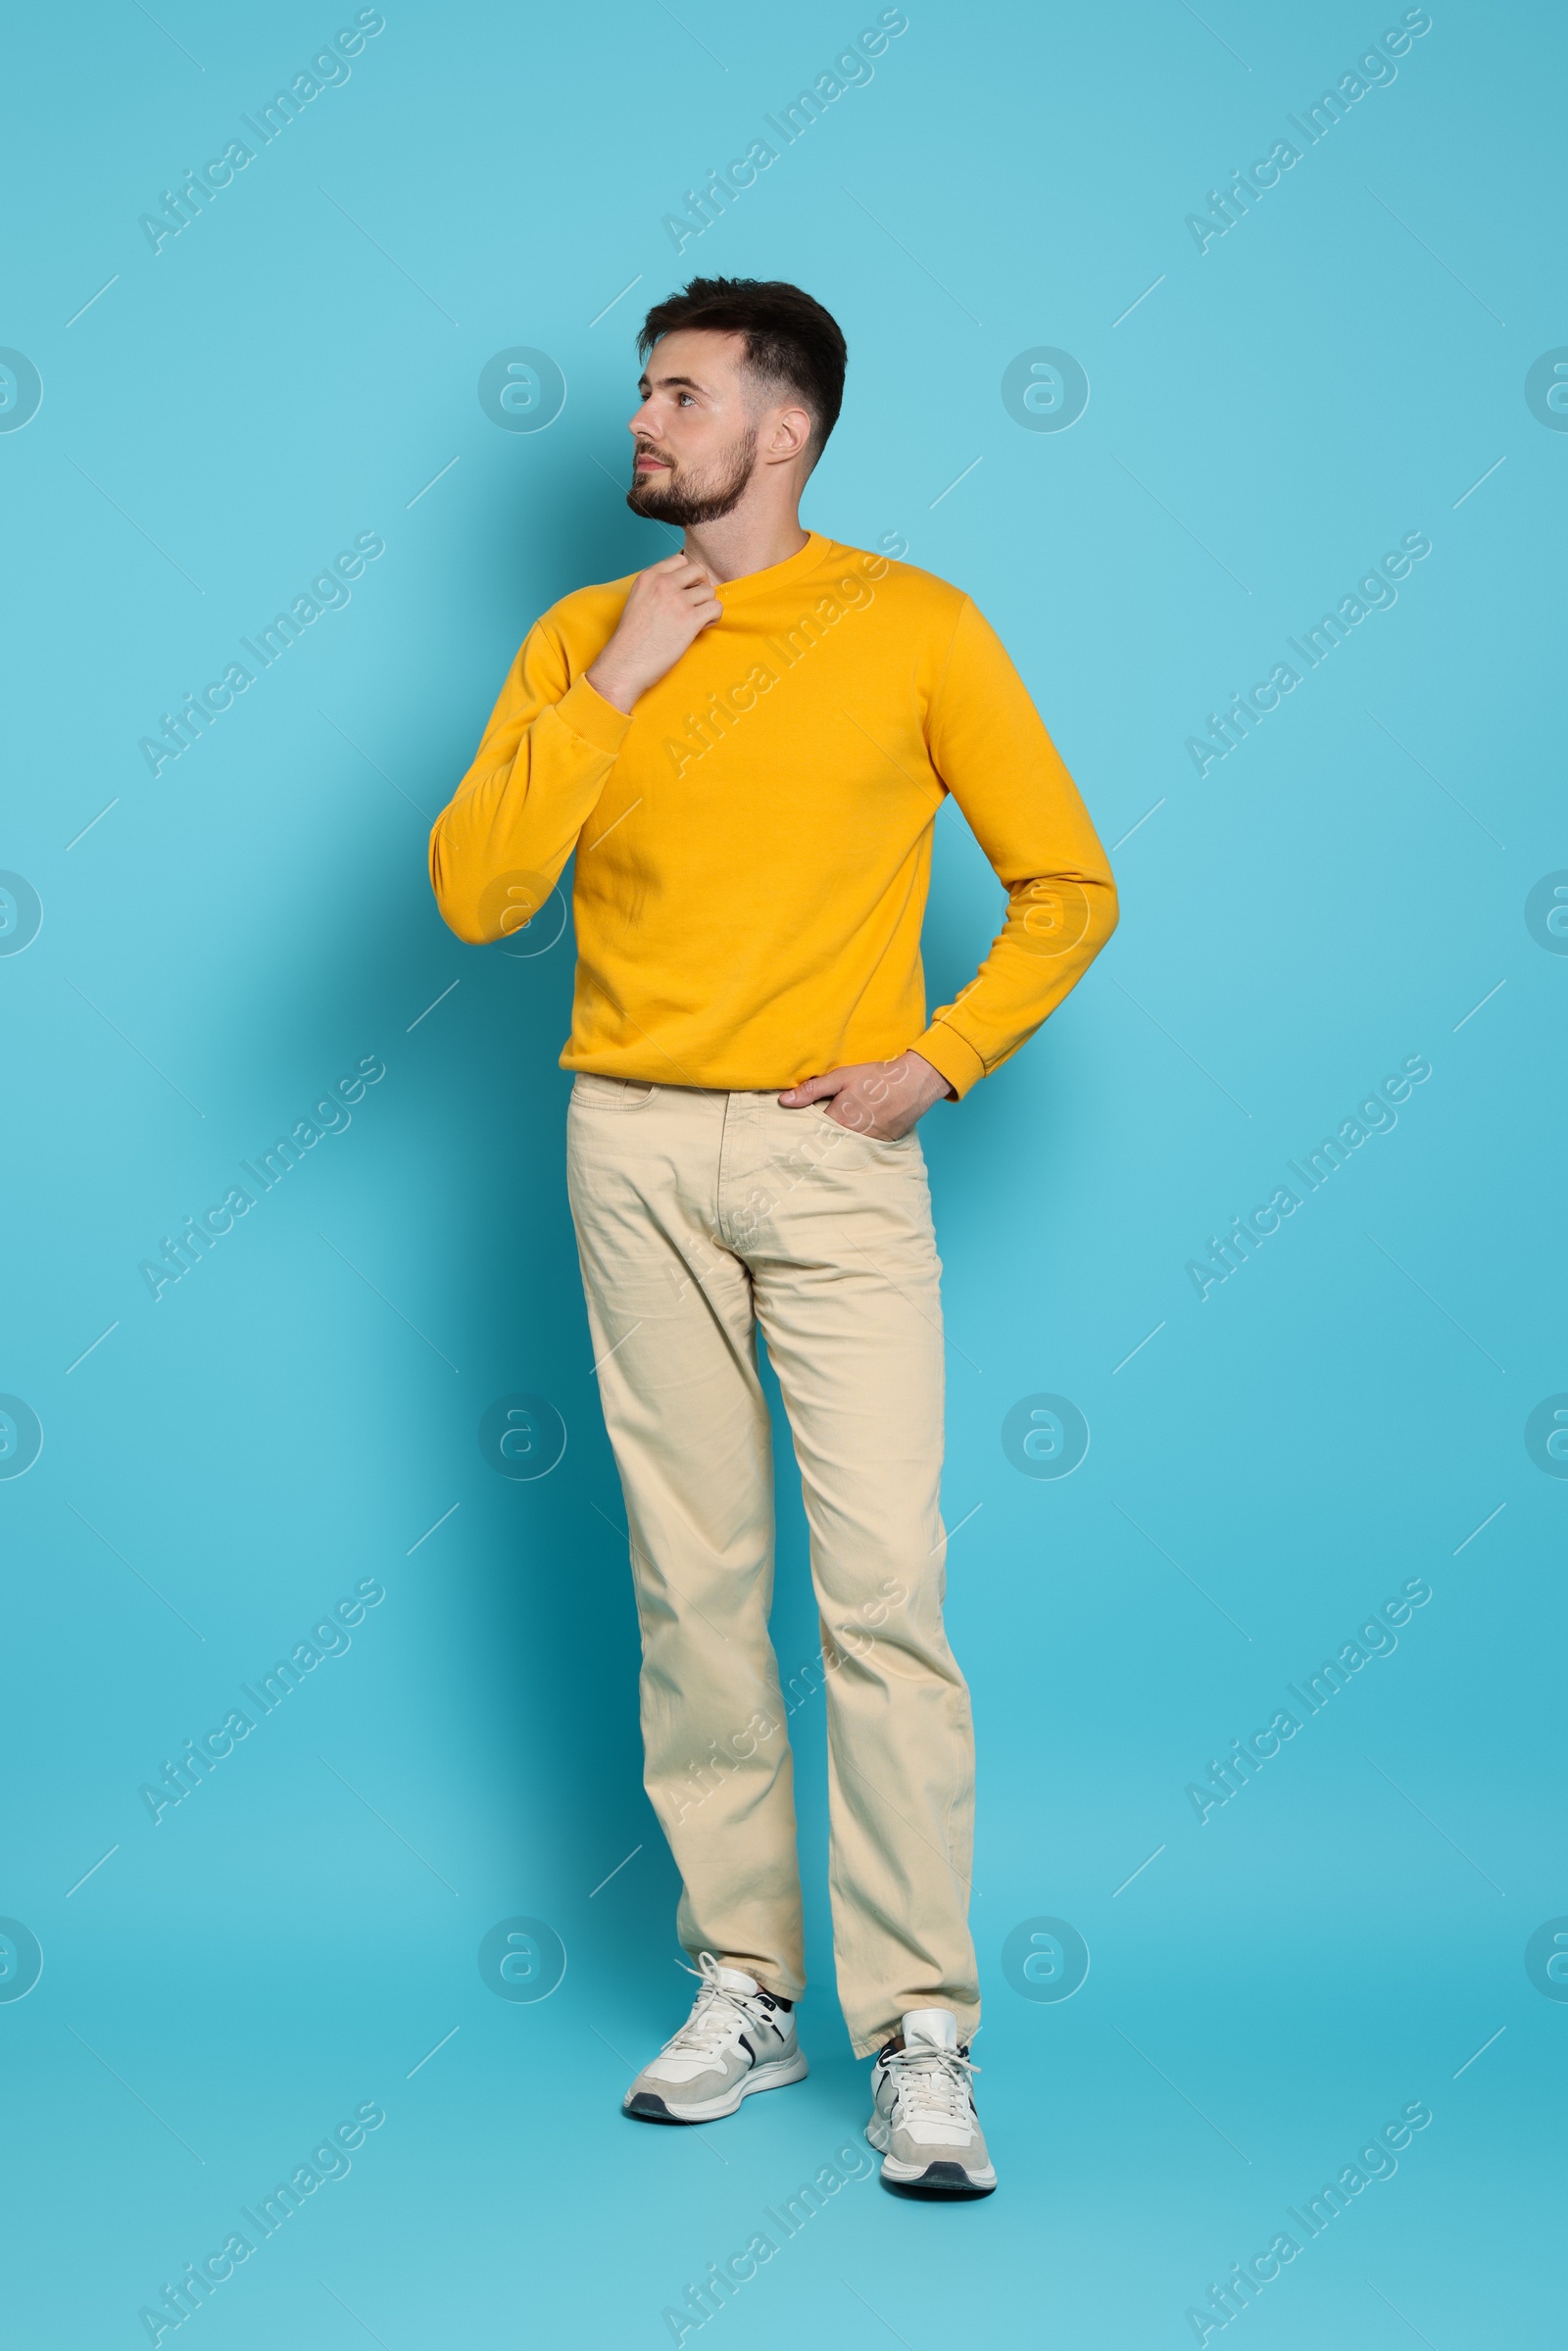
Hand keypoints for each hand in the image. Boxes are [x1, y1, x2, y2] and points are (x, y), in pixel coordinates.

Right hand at [586, 552, 722, 712]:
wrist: (625, 664)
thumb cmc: (631, 639)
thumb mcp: (638, 601)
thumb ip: (657, 589)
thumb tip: (685, 587)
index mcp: (649, 577)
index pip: (680, 560)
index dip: (687, 576)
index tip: (683, 592)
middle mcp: (663, 584)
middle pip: (698, 571)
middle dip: (701, 586)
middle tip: (695, 605)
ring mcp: (677, 601)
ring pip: (709, 591)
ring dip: (707, 605)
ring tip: (696, 621)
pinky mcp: (689, 620)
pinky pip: (716, 608)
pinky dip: (713, 617)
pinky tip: (701, 628)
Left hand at [778, 1051, 953, 1139]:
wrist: (914, 1084)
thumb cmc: (877, 1077)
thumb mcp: (841, 1077)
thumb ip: (812, 1090)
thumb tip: (784, 1101)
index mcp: (837, 1119)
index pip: (811, 1131)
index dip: (804, 1129)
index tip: (794, 1135)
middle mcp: (851, 1136)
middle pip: (827, 1143)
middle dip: (819, 1141)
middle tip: (807, 1141)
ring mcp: (867, 1143)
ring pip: (843, 1148)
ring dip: (836, 1144)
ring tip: (831, 1140)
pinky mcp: (881, 1146)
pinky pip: (861, 1150)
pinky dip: (855, 1146)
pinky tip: (853, 1138)